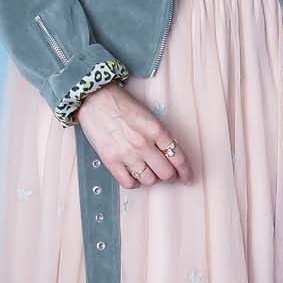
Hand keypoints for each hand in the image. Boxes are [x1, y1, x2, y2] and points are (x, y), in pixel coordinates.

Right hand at [73, 82, 192, 191]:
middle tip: (166, 174)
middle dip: (169, 176)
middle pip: (166, 173)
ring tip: (148, 171)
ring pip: (149, 180)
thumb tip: (169, 155)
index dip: (186, 171)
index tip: (187, 178)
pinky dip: (134, 182)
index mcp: (156, 130)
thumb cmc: (121, 105)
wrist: (95, 100)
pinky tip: (134, 175)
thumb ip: (160, 136)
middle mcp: (143, 144)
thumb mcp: (149, 116)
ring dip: (151, 178)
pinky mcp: (111, 161)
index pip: (178, 158)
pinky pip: (129, 183)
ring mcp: (127, 154)